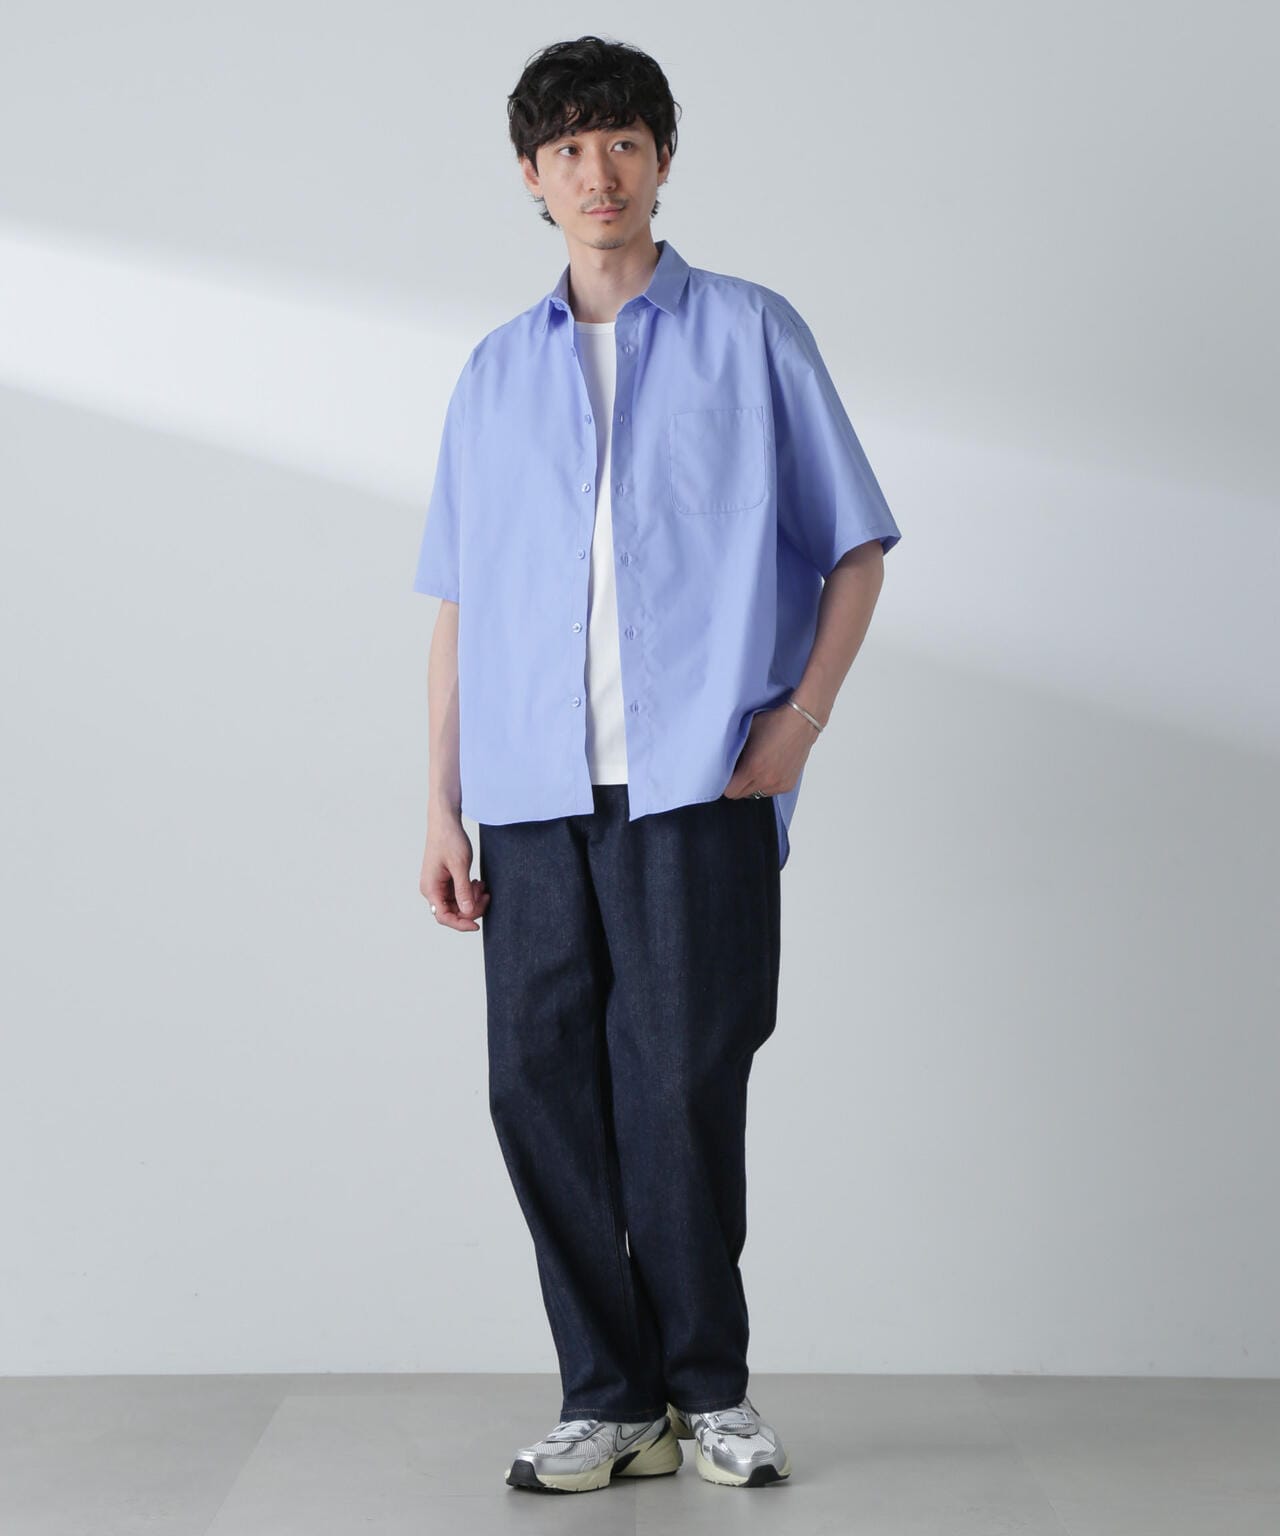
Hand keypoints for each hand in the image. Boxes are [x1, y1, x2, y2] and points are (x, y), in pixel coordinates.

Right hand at [420, 811, 490, 930]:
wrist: (445, 821)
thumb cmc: (449, 839)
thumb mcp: (460, 865)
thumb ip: (463, 890)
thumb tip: (466, 912)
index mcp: (431, 888)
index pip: (443, 917)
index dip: (460, 924)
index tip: (477, 925)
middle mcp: (432, 889)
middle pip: (452, 912)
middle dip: (471, 907)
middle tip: (486, 895)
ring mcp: (438, 885)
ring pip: (457, 903)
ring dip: (472, 898)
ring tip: (482, 885)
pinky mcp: (445, 880)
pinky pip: (458, 894)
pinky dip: (469, 891)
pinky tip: (477, 882)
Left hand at [723, 702, 821, 798]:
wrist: (801, 721)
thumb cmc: (774, 722)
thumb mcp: (746, 732)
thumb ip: (733, 751)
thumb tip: (723, 761)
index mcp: (752, 768)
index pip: (730, 791)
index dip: (725, 783)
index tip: (725, 775)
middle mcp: (766, 780)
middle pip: (741, 795)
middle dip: (737, 784)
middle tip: (738, 770)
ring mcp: (779, 784)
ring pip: (756, 794)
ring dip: (752, 785)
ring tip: (755, 768)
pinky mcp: (788, 785)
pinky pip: (770, 791)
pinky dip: (766, 784)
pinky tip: (768, 768)